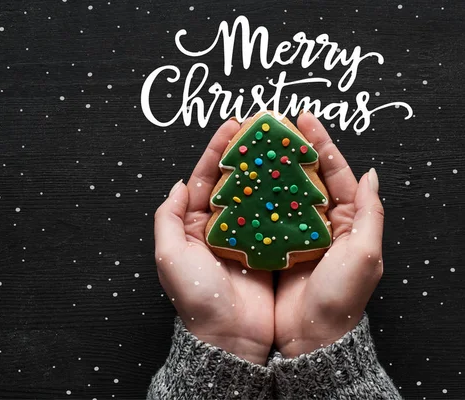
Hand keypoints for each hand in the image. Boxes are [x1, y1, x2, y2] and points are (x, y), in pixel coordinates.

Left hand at [154, 119, 273, 364]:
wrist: (230, 337)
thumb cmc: (197, 298)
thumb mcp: (169, 257)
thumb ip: (167, 218)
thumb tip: (178, 185)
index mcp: (194, 226)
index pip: (205, 178)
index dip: (218, 150)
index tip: (234, 126)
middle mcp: (221, 227)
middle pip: (234, 181)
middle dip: (246, 154)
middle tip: (263, 129)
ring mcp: (248, 237)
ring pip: (257, 195)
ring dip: (268, 171)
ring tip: (282, 146)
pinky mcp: (270, 249)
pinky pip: (277, 217)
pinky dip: (285, 198)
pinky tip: (296, 179)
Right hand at [274, 112, 384, 357]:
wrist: (311, 339)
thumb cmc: (341, 297)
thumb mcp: (365, 254)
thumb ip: (371, 213)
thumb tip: (371, 174)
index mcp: (348, 222)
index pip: (335, 173)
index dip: (321, 144)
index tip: (304, 119)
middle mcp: (322, 224)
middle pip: (307, 177)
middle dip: (292, 149)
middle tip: (274, 125)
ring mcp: (297, 234)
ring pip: (283, 192)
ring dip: (271, 169)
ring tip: (256, 145)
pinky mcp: (274, 247)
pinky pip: (265, 215)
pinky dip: (255, 196)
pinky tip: (243, 181)